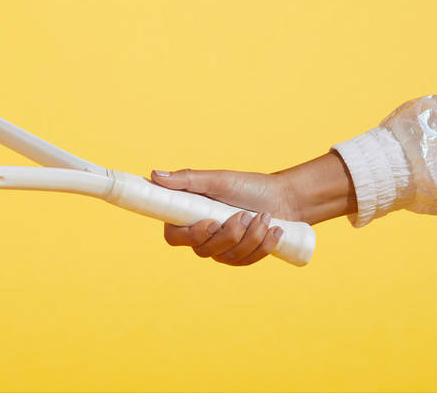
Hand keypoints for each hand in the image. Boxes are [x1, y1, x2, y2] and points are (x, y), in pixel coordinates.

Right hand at [151, 153, 355, 265]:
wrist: (282, 198)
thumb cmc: (247, 186)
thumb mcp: (217, 179)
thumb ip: (186, 179)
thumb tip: (154, 175)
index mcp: (188, 216)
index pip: (174, 237)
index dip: (191, 235)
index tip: (211, 223)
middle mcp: (201, 237)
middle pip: (204, 250)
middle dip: (230, 234)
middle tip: (246, 213)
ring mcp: (221, 250)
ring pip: (228, 256)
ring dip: (251, 236)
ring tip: (264, 217)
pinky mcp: (241, 258)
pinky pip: (247, 261)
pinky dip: (263, 245)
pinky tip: (273, 230)